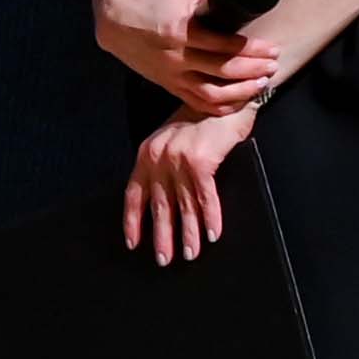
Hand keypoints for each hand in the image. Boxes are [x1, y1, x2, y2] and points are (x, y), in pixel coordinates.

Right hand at [95, 0, 287, 110]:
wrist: (119, 23)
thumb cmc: (155, 3)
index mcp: (182, 30)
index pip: (224, 45)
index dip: (253, 49)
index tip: (272, 48)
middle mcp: (178, 57)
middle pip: (223, 70)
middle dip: (254, 70)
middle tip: (273, 65)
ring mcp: (173, 75)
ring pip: (212, 93)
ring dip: (242, 92)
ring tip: (262, 84)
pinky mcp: (169, 86)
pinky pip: (198, 104)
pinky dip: (221, 106)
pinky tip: (239, 100)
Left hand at [125, 108, 255, 263]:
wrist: (225, 99)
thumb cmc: (202, 121)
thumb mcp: (173, 140)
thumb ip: (164, 165)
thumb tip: (163, 202)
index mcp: (147, 153)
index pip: (134, 194)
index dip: (133, 221)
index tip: (133, 242)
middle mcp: (158, 157)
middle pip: (158, 205)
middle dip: (162, 236)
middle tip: (165, 259)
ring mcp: (178, 159)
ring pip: (183, 206)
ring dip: (188, 234)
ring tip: (190, 254)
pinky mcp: (200, 161)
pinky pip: (205, 197)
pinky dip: (211, 218)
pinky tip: (213, 235)